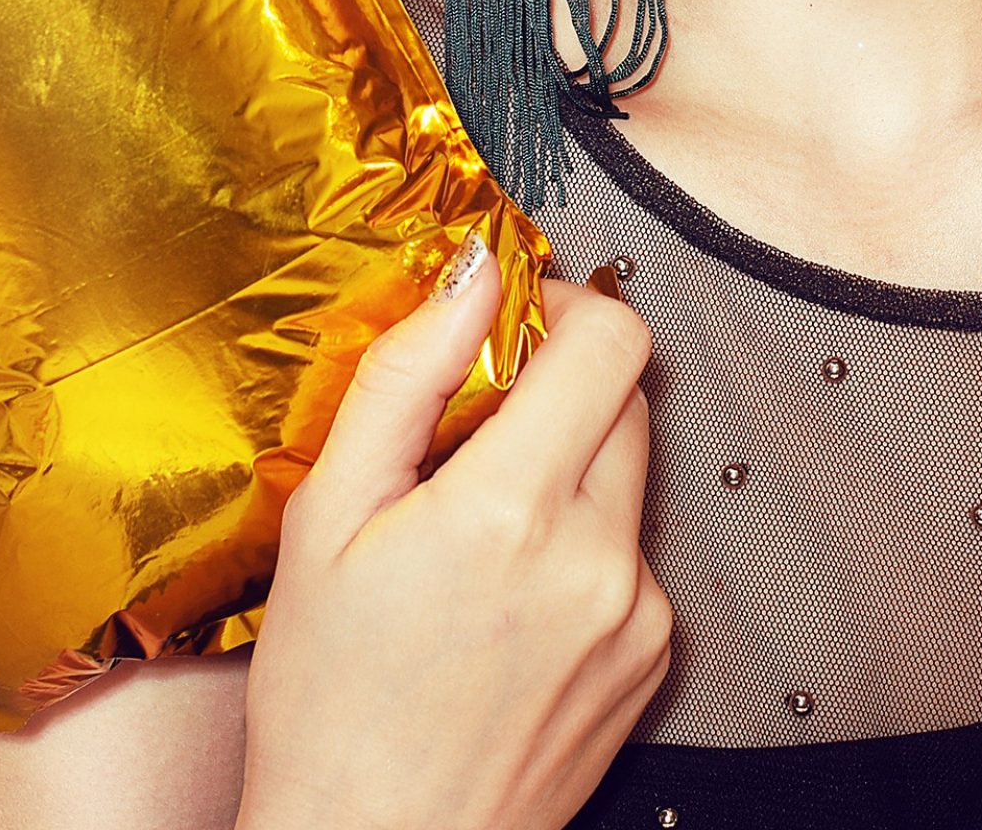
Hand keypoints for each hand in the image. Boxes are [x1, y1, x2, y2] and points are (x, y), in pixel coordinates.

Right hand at [237, 242, 672, 829]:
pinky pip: (635, 557)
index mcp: (513, 511)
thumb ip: (403, 380)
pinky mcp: (655, 658)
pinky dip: (584, 551)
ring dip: (572, 472)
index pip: (611, 339)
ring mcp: (640, 614)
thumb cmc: (329, 706)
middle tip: (474, 436)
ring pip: (632, 477)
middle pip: (630, 397)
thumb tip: (468, 274)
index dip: (562, 309)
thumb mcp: (325, 522)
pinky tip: (508, 604)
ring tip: (479, 539)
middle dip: (561, 389)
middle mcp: (599, 559)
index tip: (512, 330)